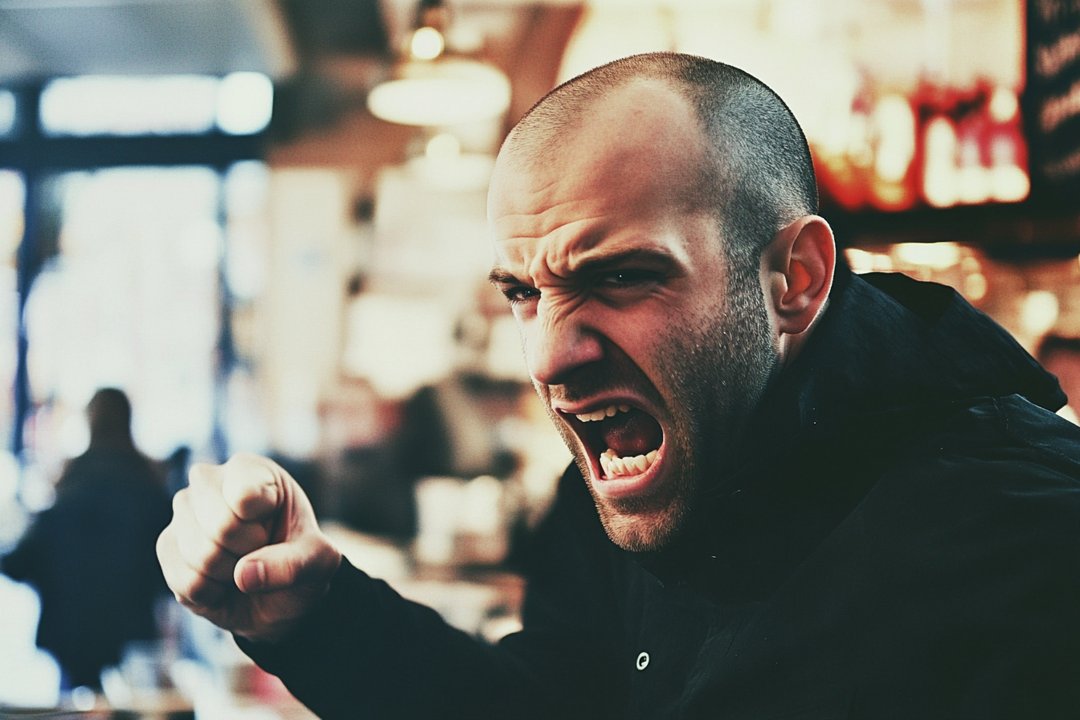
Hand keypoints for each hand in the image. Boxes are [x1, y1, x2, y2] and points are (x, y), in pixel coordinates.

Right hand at [157, 453, 341, 641]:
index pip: (245, 497)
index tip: (273, 526)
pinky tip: (220, 582)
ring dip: (229, 575)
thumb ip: (294, 564)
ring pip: (200, 556)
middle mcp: (208, 481)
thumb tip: (244, 575)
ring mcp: (182, 513)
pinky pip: (186, 582)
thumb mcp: (320, 561)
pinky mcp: (166, 547)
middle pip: (221, 526)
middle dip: (247, 552)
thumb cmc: (300, 563)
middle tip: (258, 549)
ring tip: (241, 566)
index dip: (262, 527)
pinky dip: (210, 594)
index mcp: (249, 469)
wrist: (276, 595)